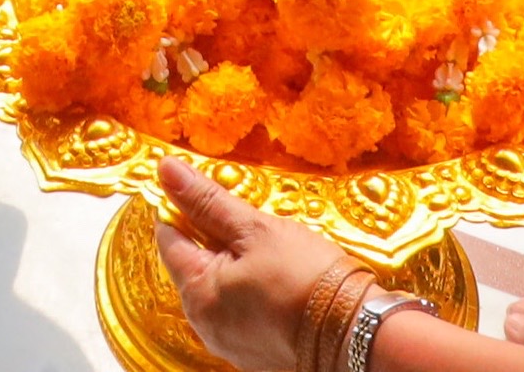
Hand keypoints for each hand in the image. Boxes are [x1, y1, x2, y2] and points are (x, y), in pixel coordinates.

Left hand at [150, 162, 347, 371]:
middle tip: (252, 222)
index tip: (207, 193)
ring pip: (219, 289)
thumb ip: (207, 201)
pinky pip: (241, 312)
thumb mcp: (256, 229)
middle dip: (214, 237)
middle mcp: (205, 325)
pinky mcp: (255, 354)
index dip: (183, 208)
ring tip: (273, 251)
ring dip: (235, 265)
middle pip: (193, 265)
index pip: (169, 239)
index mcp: (197, 293)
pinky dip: (252, 292)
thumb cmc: (307, 278)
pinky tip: (281, 280)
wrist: (356, 333)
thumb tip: (167, 170)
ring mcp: (229, 343)